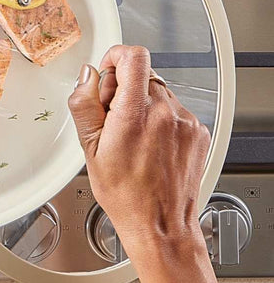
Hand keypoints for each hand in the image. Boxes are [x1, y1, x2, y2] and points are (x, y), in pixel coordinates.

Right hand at [67, 45, 209, 262]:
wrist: (161, 225)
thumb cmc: (126, 194)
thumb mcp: (89, 149)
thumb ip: (84, 104)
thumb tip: (87, 77)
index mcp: (136, 114)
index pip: (133, 57)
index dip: (116, 57)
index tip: (108, 72)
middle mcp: (166, 113)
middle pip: (142, 75)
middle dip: (123, 89)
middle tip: (113, 119)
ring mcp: (186, 122)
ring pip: (158, 92)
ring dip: (142, 105)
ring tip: (132, 137)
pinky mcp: (198, 132)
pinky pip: (174, 110)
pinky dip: (160, 119)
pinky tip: (150, 145)